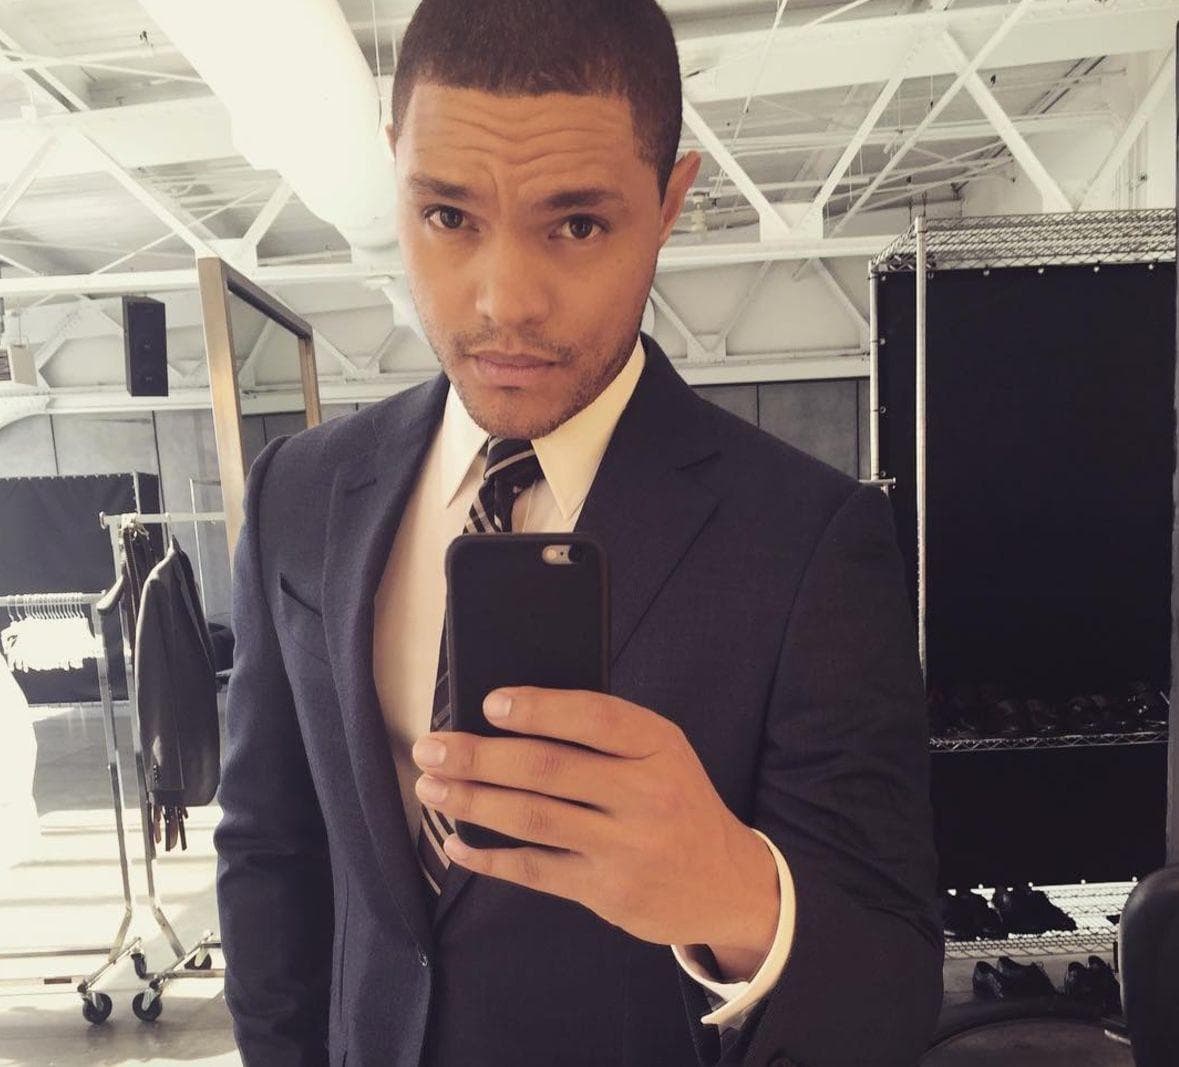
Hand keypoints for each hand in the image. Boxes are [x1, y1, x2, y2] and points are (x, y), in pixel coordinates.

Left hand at [412, 687, 779, 975]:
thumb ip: (606, 735)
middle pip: (549, 768)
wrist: (729, 883)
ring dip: (473, 802)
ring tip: (431, 789)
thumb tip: (513, 715)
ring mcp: (626, 847)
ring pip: (534, 818)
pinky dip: (490, 858)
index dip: (539, 709)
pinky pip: (535, 870)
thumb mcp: (663, 753)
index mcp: (659, 746)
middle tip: (431, 748)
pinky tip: (458, 844)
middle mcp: (646, 794)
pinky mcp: (607, 892)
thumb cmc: (678, 802)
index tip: (489, 703)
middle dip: (479, 756)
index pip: (595, 717)